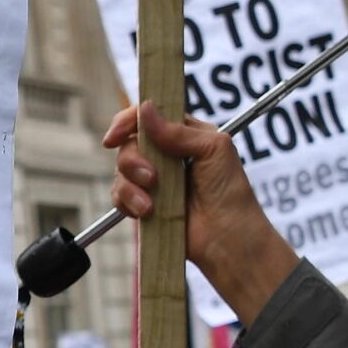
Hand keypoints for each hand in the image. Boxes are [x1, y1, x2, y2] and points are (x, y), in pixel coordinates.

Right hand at [102, 101, 300, 323]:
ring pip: (121, 170)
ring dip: (132, 186)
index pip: (149, 116)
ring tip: (152, 204)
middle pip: (129, 143)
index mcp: (185, 135)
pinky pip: (119, 196)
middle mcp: (167, 154)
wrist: (228, 239)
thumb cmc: (230, 193)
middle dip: (134, 160)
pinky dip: (128, 203)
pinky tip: (147, 212)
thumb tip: (145, 109)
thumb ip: (178, 131)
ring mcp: (154, 180)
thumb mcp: (213, 150)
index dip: (129, 120)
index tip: (117, 134)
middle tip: (152, 178)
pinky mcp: (144, 204)